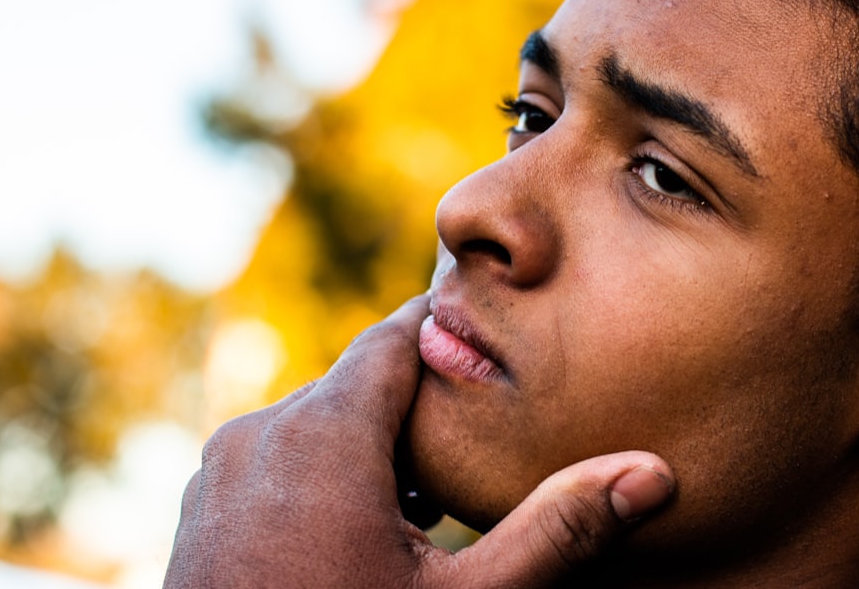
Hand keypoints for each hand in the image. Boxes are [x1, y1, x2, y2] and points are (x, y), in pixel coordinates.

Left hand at [163, 295, 674, 588]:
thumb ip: (557, 530)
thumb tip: (652, 475)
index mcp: (321, 432)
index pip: (396, 338)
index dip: (448, 329)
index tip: (494, 332)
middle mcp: (259, 435)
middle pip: (360, 384)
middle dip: (421, 404)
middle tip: (483, 426)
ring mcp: (222, 475)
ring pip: (318, 425)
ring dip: (375, 446)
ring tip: (437, 489)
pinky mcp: (206, 511)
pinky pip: (280, 463)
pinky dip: (329, 475)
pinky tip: (373, 528)